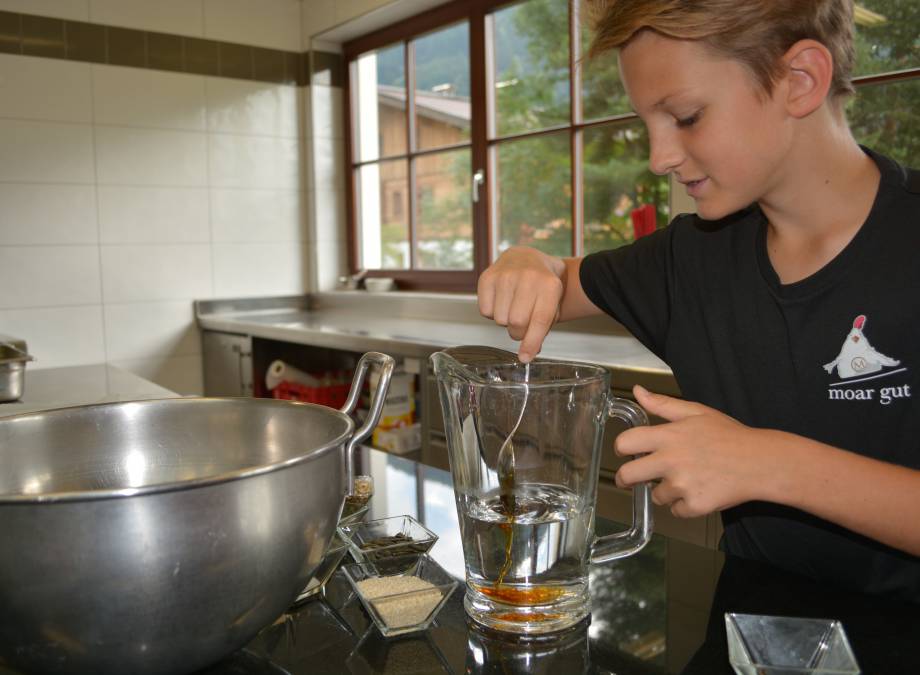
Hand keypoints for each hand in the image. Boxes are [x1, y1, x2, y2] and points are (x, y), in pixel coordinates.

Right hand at [477, 247, 566, 361]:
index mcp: (549, 285)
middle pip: (516, 323)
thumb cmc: (541, 286)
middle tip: (523, 326)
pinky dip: (492, 312)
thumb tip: (528, 353)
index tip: (525, 357)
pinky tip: (501, 301)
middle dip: (519, 333)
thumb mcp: (553, 302)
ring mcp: (505, 275)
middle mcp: (527, 277)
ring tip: (512, 307)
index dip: (531, 342)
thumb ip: (543, 327)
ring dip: (505, 321)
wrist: (526, 257)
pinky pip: (485, 311)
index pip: (539, 320)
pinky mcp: (487, 277)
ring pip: (499, 319)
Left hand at [614, 385, 776, 517]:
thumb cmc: (729, 435)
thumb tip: (637, 391)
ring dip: (666, 491)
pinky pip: (676, 511)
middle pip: (628, 476)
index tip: (624, 452)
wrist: (761, 462)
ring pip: (656, 496)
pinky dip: (685, 505)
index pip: (626, 442)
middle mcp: (671, 461)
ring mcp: (682, 486)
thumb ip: (662, 404)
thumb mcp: (696, 412)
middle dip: (625, 479)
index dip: (621, 448)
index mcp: (669, 436)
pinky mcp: (695, 506)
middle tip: (632, 478)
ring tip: (689, 478)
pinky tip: (700, 491)